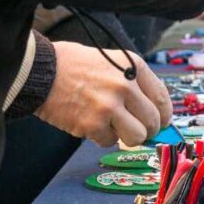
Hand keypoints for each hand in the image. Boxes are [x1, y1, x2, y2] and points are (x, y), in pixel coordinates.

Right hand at [36, 43, 172, 146]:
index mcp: (133, 67)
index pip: (162, 98)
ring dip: (127, 137)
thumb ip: (134, 83)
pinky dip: (102, 137)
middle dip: (148, 130)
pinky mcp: (92, 124)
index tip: (161, 122)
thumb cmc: (73, 65)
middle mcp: (125, 86)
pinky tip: (91, 123)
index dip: (165, 116)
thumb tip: (156, 113)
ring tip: (113, 126)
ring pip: (137, 137)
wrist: (38, 71)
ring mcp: (109, 106)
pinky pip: (110, 141)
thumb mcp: (111, 61)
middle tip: (136, 129)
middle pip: (153, 122)